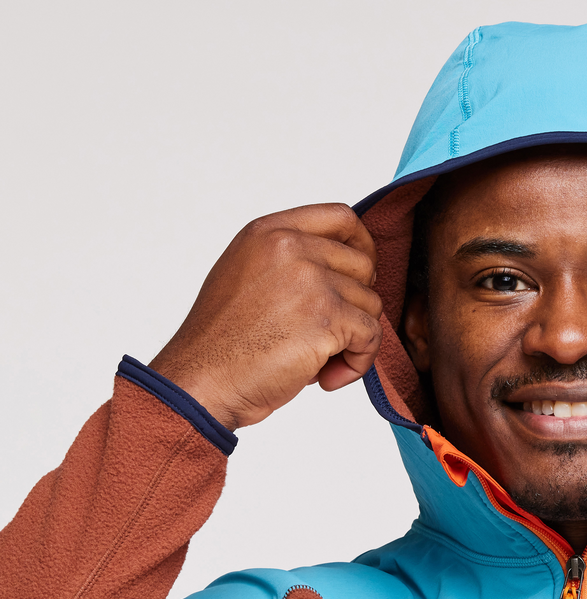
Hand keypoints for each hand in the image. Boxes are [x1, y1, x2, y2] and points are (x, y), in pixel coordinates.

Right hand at [149, 204, 381, 429]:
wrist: (203, 381)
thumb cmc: (224, 343)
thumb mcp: (249, 277)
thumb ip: (291, 262)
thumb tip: (346, 273)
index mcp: (269, 232)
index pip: (340, 217)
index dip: (362, 248)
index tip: (358, 278)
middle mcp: (289, 247)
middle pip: (363, 266)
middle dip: (357, 305)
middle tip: (331, 335)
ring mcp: (310, 280)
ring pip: (371, 304)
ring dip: (355, 340)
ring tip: (320, 362)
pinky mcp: (326, 317)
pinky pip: (371, 336)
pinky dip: (358, 363)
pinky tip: (327, 377)